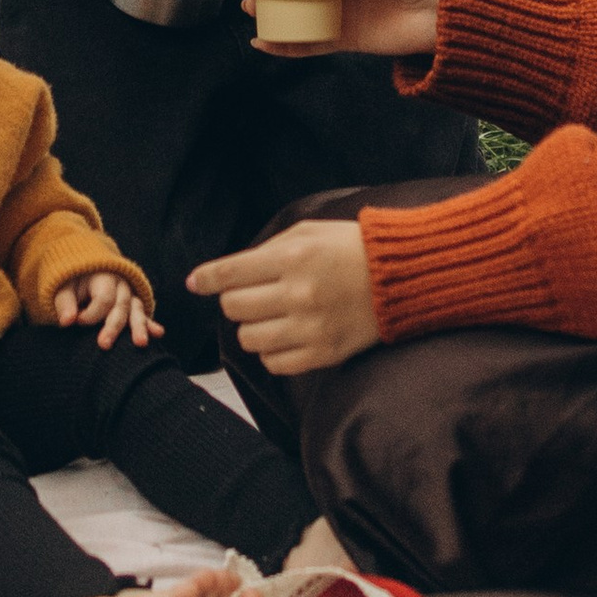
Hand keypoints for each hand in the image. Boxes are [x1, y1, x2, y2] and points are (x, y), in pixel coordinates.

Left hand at [54, 266, 160, 349]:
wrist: (86, 270)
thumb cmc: (72, 282)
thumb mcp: (63, 288)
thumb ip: (65, 303)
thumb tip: (67, 321)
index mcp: (103, 276)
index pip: (102, 299)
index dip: (89, 314)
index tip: (76, 321)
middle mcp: (121, 284)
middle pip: (121, 306)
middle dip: (113, 327)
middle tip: (104, 345)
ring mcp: (130, 294)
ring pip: (136, 310)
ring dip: (139, 327)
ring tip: (140, 343)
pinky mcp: (134, 304)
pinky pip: (143, 314)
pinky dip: (150, 324)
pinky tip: (158, 333)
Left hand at [186, 220, 378, 374]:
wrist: (400, 277)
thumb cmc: (350, 248)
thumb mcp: (307, 233)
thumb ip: (264, 250)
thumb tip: (220, 273)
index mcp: (292, 258)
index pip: (229, 273)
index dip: (206, 279)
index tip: (196, 283)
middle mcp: (298, 294)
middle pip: (234, 308)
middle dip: (235, 300)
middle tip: (251, 294)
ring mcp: (310, 328)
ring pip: (249, 339)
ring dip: (252, 327)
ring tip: (270, 316)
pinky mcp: (323, 354)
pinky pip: (274, 364)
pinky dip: (271, 352)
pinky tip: (284, 335)